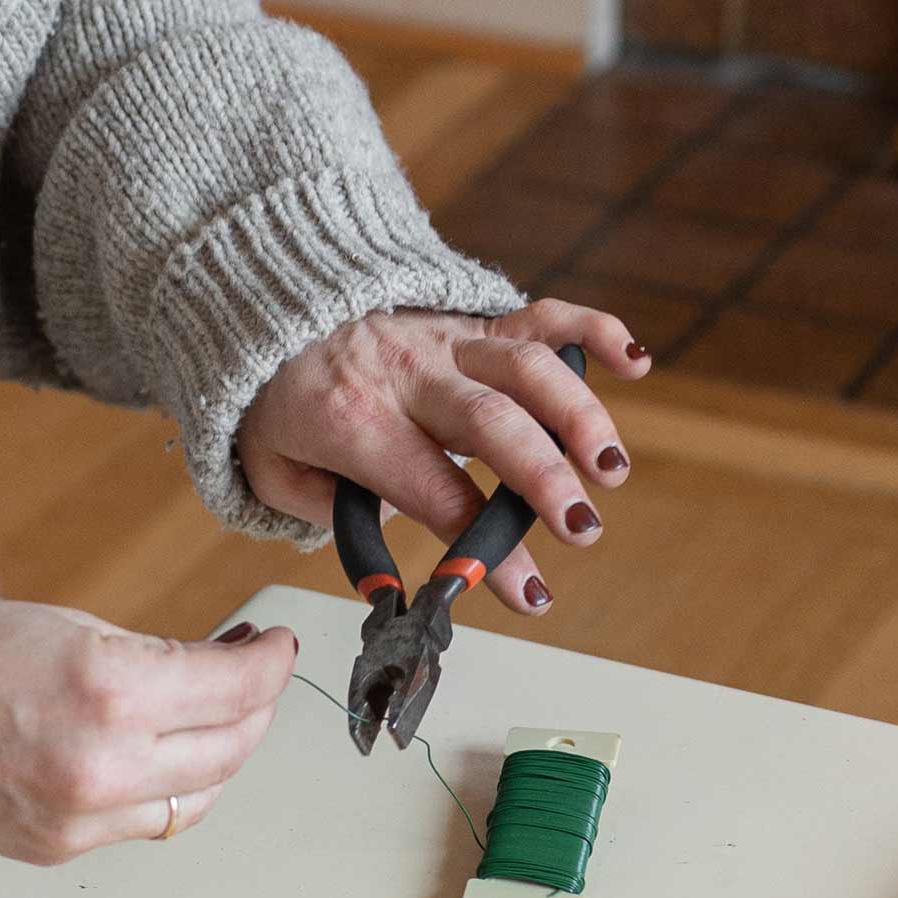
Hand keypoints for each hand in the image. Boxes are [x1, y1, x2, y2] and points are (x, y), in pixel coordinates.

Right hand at [0, 599, 294, 863]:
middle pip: (231, 750)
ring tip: (213, 716)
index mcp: (112, 693)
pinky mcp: (64, 847)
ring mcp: (86, 818)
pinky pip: (146, 823)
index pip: (236, 689)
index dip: (272, 665)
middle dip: (254, 710)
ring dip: (221, 757)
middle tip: (252, 678)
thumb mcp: (70, 627)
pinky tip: (162, 753)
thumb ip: (151, 659)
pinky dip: (166, 788)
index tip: (277, 647)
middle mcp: (107, 766)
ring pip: (198, 799)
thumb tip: (214, 672)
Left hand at [234, 296, 649, 616]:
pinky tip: (636, 361)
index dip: (485, 550)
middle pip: (492, 423)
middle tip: (583, 528)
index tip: (529, 593)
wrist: (261, 304)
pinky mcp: (470, 319)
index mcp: (355, 421)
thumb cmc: (275, 401)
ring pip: (525, 367)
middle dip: (545, 478)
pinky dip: (590, 331)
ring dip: (579, 416)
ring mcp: (446, 341)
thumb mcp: (272, 472)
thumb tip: (393, 567)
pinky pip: (537, 313)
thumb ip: (333, 519)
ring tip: (613, 468)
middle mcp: (409, 374)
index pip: (436, 494)